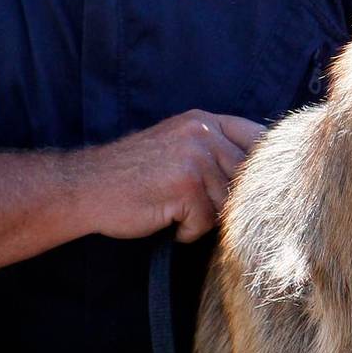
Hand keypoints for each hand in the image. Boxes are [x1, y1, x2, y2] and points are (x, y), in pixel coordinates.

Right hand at [76, 110, 265, 242]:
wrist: (86, 187)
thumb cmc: (131, 174)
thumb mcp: (176, 145)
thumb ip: (214, 150)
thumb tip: (262, 175)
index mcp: (203, 121)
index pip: (257, 138)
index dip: (264, 167)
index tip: (257, 188)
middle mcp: (203, 134)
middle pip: (246, 178)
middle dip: (227, 200)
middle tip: (197, 207)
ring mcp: (196, 158)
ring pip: (227, 204)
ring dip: (203, 218)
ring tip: (173, 210)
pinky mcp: (187, 186)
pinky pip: (205, 222)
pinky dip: (186, 231)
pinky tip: (165, 220)